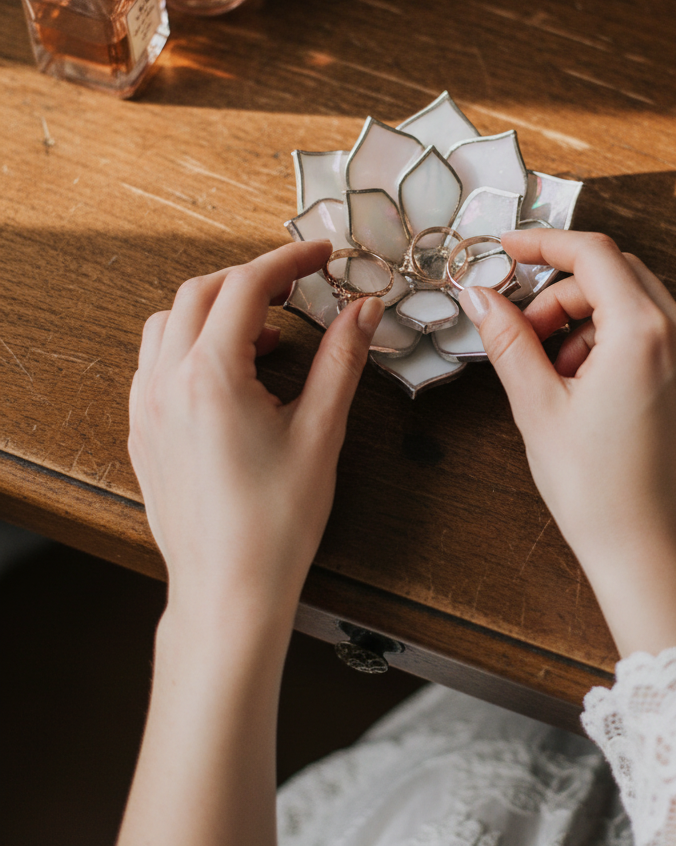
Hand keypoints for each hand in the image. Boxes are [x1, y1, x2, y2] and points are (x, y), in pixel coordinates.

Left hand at [128, 240, 383, 627]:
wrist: (228, 591)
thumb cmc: (274, 525)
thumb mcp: (320, 433)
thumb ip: (341, 360)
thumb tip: (362, 310)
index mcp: (209, 377)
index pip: (246, 286)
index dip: (288, 260)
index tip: (320, 254)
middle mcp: (166, 383)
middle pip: (201, 293)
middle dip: (252, 279)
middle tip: (299, 286)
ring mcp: (146, 407)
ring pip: (168, 322)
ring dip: (215, 309)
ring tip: (267, 333)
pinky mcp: (142, 431)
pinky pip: (155, 361)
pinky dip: (190, 344)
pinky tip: (230, 371)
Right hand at [460, 230, 675, 656]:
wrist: (650, 554)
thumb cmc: (598, 491)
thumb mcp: (537, 407)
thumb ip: (507, 340)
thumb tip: (478, 297)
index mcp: (644, 333)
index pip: (593, 253)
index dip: (542, 244)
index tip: (504, 250)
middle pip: (613, 272)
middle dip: (558, 290)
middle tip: (520, 332)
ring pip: (630, 301)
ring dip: (582, 317)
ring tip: (549, 372)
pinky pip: (648, 332)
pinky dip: (607, 339)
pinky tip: (578, 384)